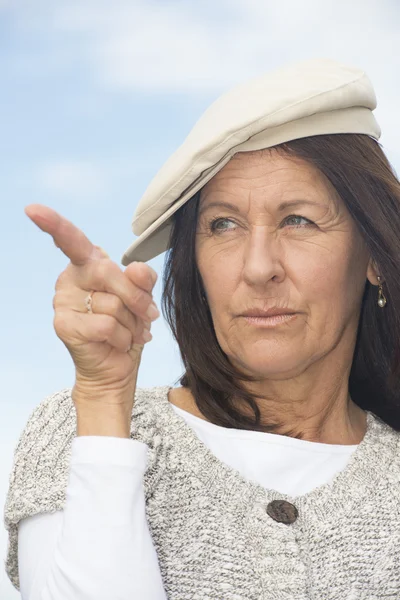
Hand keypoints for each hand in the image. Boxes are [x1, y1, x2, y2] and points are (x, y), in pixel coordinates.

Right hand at [24, 204, 159, 407]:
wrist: (118, 366)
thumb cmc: (129, 326)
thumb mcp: (142, 297)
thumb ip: (142, 279)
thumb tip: (136, 269)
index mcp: (87, 264)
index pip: (71, 239)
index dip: (54, 224)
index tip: (33, 210)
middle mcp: (70, 278)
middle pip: (108, 272)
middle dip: (136, 297)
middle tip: (148, 315)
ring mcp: (63, 302)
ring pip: (111, 303)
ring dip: (131, 323)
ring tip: (128, 332)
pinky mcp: (64, 325)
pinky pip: (105, 325)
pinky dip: (121, 337)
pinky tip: (117, 343)